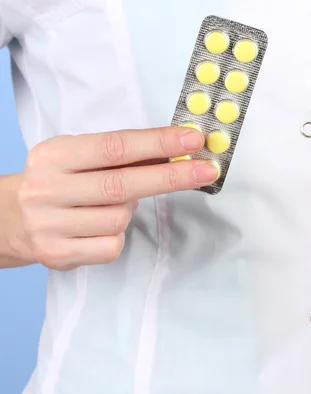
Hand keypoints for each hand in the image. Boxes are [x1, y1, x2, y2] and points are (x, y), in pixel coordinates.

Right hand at [17, 127, 216, 269]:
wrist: (7, 219)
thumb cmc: (59, 181)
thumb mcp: (79, 157)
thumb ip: (123, 155)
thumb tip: (179, 148)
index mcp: (54, 155)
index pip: (115, 147)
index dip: (158, 142)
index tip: (193, 139)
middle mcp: (47, 188)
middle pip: (123, 184)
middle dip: (171, 176)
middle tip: (207, 170)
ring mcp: (49, 224)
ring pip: (119, 218)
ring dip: (129, 210)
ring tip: (108, 203)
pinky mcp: (57, 254)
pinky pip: (111, 245)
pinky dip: (116, 235)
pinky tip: (97, 226)